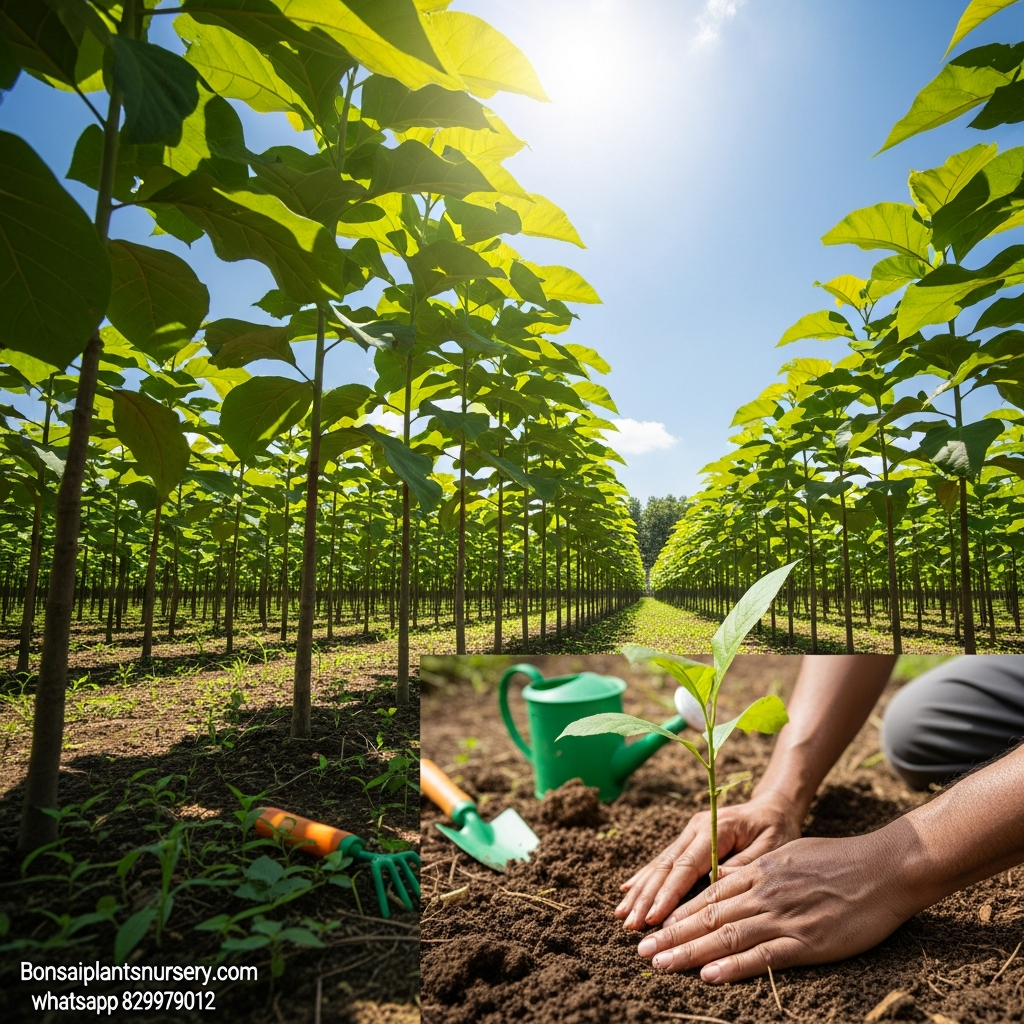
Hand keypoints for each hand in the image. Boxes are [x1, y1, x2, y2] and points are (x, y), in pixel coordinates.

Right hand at [616, 791, 801, 929]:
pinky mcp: (687, 841)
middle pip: (666, 866)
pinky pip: (663, 861)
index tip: (653, 917)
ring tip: (623, 914)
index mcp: (715, 829)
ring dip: (641, 890)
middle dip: (646, 897)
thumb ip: (743, 866)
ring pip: (660, 864)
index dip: (668, 893)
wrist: (771, 808)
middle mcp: (695, 829)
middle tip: (631, 924)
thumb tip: (716, 885)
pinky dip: (645, 878)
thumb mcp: (770, 848)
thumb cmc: (775, 829)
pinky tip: (628, 890)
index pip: (687, 866)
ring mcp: (688, 833)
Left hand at [636, 830, 914, 981]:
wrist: (883, 868)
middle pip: (707, 916)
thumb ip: (756, 871)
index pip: (708, 895)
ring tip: (661, 964)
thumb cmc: (838, 861)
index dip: (676, 912)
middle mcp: (763, 892)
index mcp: (758, 872)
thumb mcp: (788, 857)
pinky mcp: (807, 940)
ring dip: (689, 951)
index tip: (652, 925)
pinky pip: (764, 955)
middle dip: (672, 934)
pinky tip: (711, 975)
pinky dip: (734, 966)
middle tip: (641, 950)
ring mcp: (783, 917)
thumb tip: (726, 882)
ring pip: (726, 935)